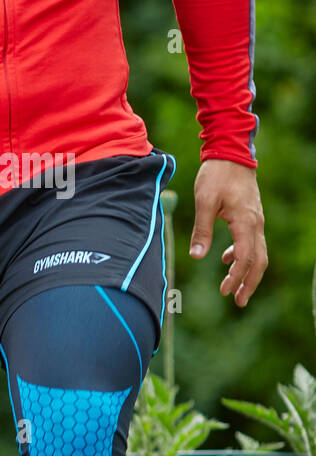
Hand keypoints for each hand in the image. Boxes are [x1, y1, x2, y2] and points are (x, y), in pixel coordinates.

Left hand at [188, 159, 266, 306]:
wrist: (230, 153)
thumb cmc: (216, 175)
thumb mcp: (204, 201)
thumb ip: (201, 230)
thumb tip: (196, 256)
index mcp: (245, 223)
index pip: (245, 258)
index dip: (237, 277)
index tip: (226, 292)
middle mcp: (255, 224)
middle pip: (259, 261)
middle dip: (249, 283)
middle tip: (238, 301)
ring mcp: (256, 220)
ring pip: (257, 253)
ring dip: (246, 271)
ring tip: (233, 288)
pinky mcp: (251, 216)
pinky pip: (251, 241)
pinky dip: (241, 254)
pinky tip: (225, 258)